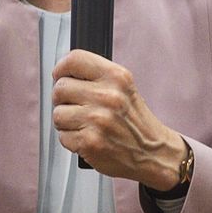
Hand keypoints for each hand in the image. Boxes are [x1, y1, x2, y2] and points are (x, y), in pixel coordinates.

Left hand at [51, 49, 186, 190]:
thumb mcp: (124, 87)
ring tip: (83, 124)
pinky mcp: (89, 142)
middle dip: (63, 99)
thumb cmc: (136, 121)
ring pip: (58, 113)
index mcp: (116, 77)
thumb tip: (63, 73)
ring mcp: (97, 120)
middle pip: (60, 88)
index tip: (60, 76)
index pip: (74, 60)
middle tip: (76, 106)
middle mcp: (107, 96)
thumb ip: (97, 76)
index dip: (62, 68)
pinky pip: (62, 136)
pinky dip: (71, 139)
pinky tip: (87, 137)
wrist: (153, 152)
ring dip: (66, 121)